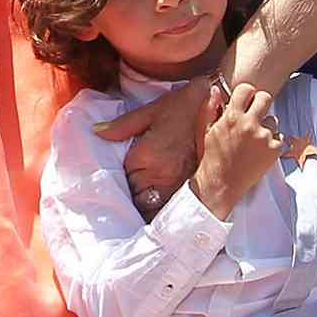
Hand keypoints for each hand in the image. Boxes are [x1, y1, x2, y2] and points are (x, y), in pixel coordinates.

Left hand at [105, 75, 209, 216]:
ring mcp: (179, 185)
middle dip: (134, 197)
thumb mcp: (150, 111)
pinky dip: (166, 207)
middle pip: (139, 200)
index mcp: (148, 156)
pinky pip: (172, 207)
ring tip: (147, 199)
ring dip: (150, 204)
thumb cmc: (181, 108)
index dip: (122, 181)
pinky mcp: (193, 189)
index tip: (119, 180)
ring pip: (156, 208)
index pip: (124, 180)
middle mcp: (163, 175)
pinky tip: (163, 201)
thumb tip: (96, 132)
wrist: (219, 109)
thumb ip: (122, 125)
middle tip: (132, 193)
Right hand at [189, 81, 283, 219]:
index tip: (245, 100)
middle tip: (254, 114)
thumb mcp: (204, 129)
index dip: (246, 94)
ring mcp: (264, 137)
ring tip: (254, 139)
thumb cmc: (211, 157)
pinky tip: (259, 150)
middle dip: (260, 104)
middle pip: (266, 98)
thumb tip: (215, 89)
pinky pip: (279, 137)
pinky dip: (272, 142)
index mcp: (231, 116)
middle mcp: (249, 124)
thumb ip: (209, 107)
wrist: (221, 184)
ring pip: (273, 120)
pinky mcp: (274, 150)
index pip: (247, 89)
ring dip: (266, 126)